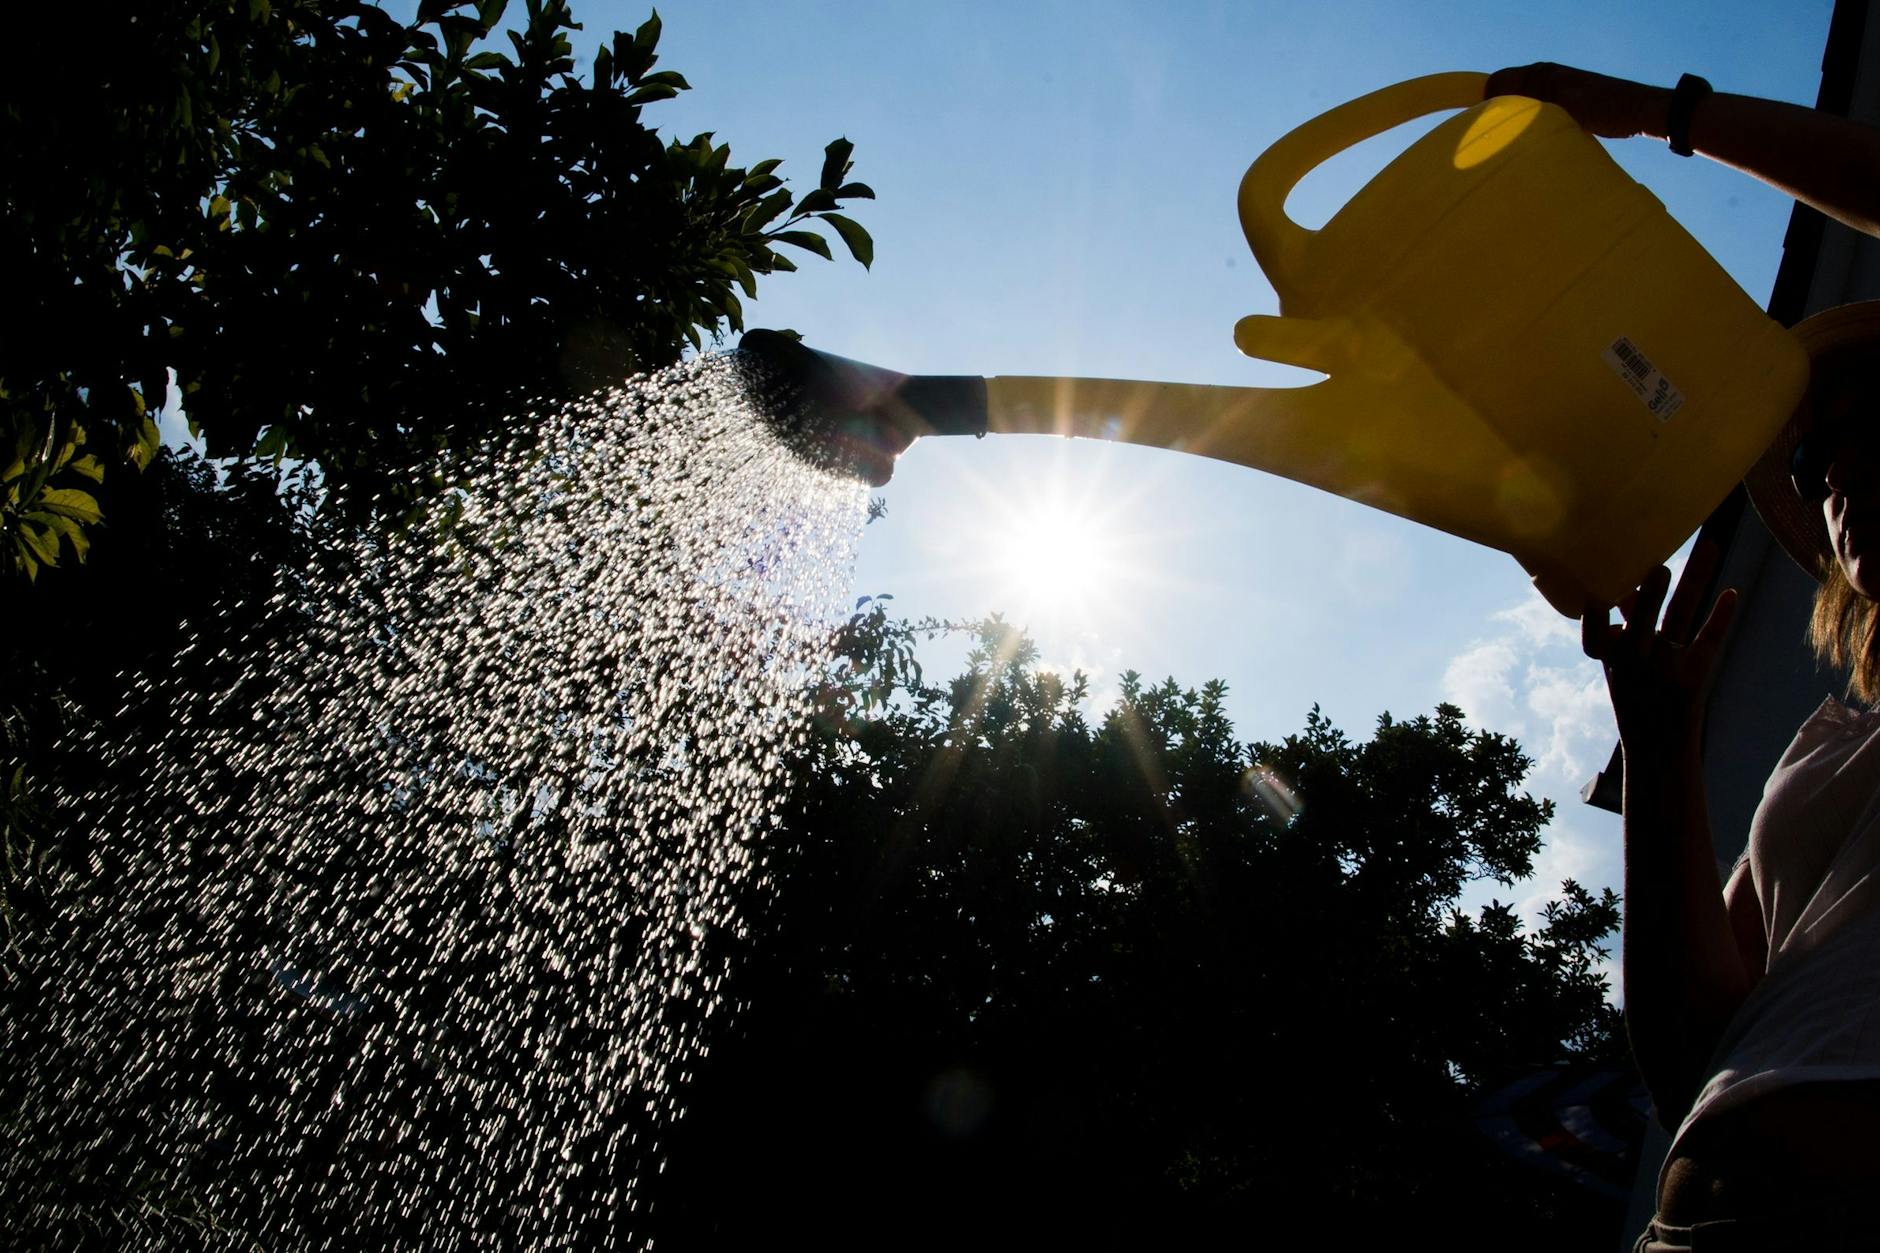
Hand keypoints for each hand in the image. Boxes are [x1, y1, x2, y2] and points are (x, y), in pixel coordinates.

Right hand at [1486, 62, 1669, 140]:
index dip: (1482, 98)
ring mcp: (1555, 94)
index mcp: (1542, 73)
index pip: (1498, 80)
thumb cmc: (1606, 107)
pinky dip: (1528, 125)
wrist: (1642, 112)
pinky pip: (1535, 114)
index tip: (1472, 122)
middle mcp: (1546, 79)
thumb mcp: (1563, 102)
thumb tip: (1491, 92)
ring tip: (1504, 142)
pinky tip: (1527, 141)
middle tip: (1487, 137)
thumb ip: (1529, 96)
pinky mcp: (1564, 108)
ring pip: (1520, 106)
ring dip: (1512, 120)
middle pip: (1506, 93)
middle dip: (1494, 110)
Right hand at [1582, 539, 1738, 762]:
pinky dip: (1721, 617)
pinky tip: (1732, 593)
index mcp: (1612, 661)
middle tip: (1659, 567)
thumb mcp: (1616, 670)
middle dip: (1648, 595)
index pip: (1597, 636)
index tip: (1594, 598)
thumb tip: (1618, 593)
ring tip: (1709, 549)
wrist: (1658, 750)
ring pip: (1679, 617)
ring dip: (1693, 584)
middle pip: (1642, 621)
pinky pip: (1709, 640)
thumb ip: (1617, 633)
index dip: (1595, 618)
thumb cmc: (1634, 702)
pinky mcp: (1696, 675)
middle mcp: (1638, 662)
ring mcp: (1668, 667)